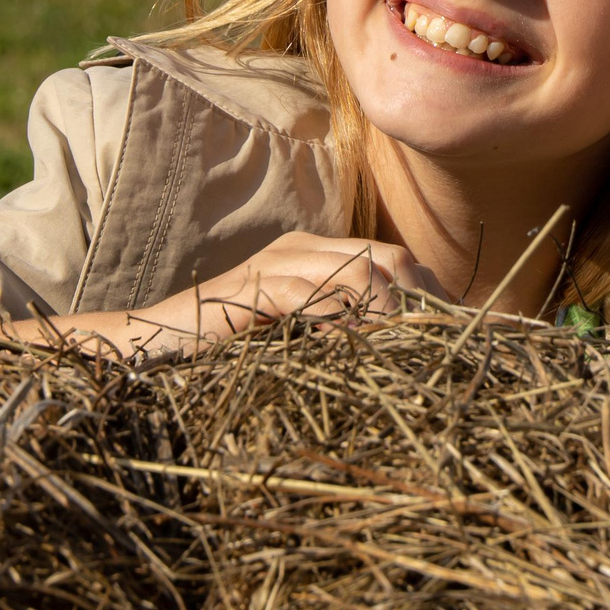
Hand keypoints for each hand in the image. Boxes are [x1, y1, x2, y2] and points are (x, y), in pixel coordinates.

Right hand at [126, 232, 442, 351]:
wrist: (150, 344)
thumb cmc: (226, 349)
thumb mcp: (296, 338)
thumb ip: (340, 332)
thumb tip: (403, 360)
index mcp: (316, 254)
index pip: (395, 260)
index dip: (433, 298)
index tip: (459, 343)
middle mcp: (301, 249)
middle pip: (388, 258)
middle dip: (423, 305)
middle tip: (440, 353)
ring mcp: (274, 265)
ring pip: (358, 272)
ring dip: (390, 316)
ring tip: (404, 357)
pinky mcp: (250, 290)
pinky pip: (310, 295)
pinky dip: (340, 321)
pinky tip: (353, 352)